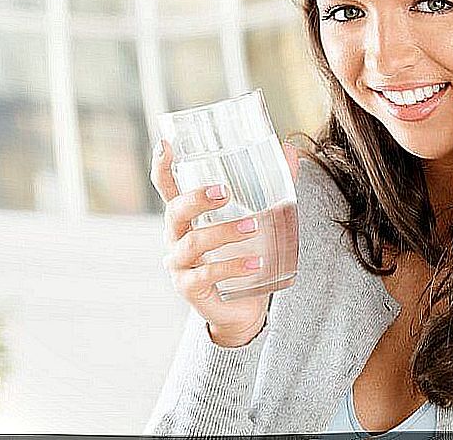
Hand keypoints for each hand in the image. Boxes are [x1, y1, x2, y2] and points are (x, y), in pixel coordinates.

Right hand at [150, 138, 299, 346]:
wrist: (243, 307)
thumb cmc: (244, 252)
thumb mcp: (257, 216)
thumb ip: (272, 185)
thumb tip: (290, 150)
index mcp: (186, 215)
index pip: (166, 187)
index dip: (162, 166)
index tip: (166, 146)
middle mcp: (176, 236)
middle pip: (175, 211)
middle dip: (197, 199)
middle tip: (226, 192)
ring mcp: (179, 264)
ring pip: (193, 243)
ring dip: (223, 232)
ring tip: (254, 226)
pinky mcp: (190, 287)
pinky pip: (206, 274)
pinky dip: (233, 266)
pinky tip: (256, 262)